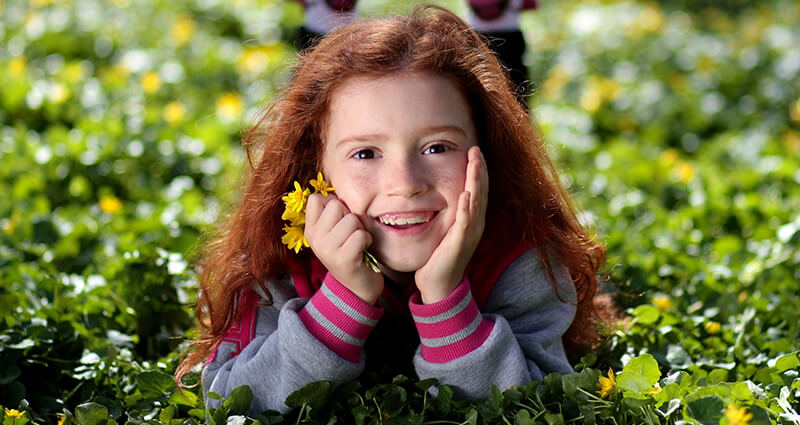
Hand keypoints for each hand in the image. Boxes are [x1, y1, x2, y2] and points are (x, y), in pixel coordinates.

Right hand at [305, 193, 383, 303]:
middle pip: (336, 205)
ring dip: (360, 230)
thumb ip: (332, 213)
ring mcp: (327, 250)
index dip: (334, 204)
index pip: (316, 198)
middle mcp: (315, 239)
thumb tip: (334, 188)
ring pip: (352, 219)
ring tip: (357, 244)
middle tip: (350, 235)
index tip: (339, 221)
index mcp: (310, 230)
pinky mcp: (344, 260)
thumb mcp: (334, 232)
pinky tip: (363, 251)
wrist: (357, 288)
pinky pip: (361, 235)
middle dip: (350, 216)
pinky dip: (367, 241)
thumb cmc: (350, 252)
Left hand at [415, 146, 487, 303]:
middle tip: (476, 150)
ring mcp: (469, 234)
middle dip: (479, 170)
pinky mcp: (459, 244)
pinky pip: (464, 223)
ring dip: (475, 183)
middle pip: (481, 192)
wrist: (438, 284)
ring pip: (476, 203)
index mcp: (472, 220)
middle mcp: (475, 225)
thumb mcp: (446, 229)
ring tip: (475, 164)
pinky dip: (466, 208)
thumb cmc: (440, 256)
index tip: (474, 151)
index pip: (478, 190)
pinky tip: (465, 194)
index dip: (478, 171)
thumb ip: (449, 212)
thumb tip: (445, 193)